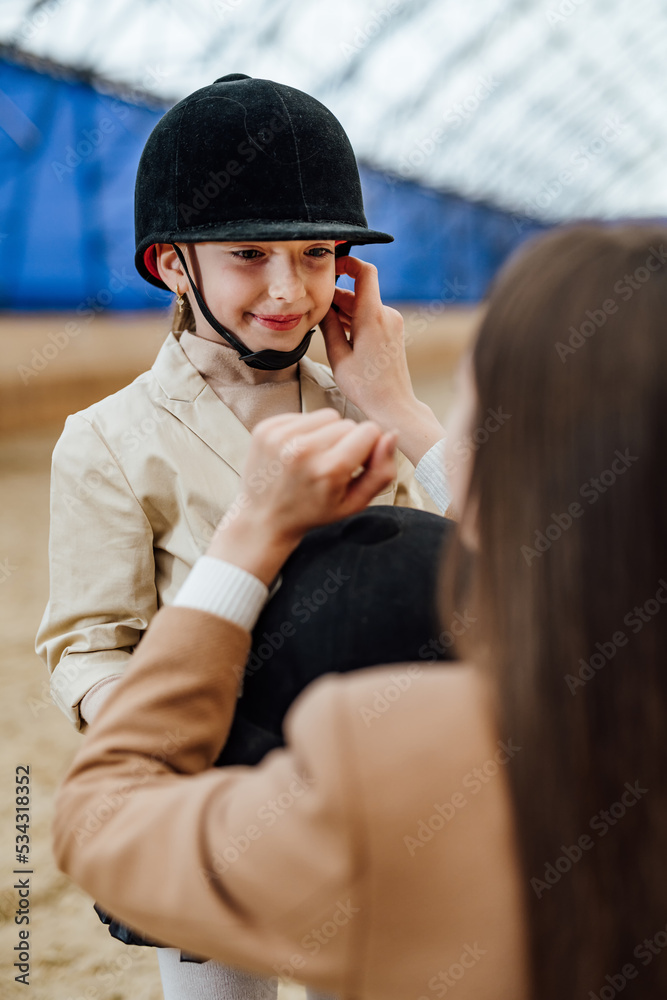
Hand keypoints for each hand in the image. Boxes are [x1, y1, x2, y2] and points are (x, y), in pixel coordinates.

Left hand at [206, 408, 397, 583]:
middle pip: (348, 423)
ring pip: (327, 415)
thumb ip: (381, 472)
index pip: (369, 430)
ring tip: (313, 459)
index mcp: (328, 469)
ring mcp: (281, 436)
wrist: (262, 518)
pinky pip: (303, 415)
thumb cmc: (311, 512)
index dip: (368, 447)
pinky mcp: (266, 428)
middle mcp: (303, 449)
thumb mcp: (354, 503)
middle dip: (346, 442)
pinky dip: (305, 431)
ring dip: (326, 433)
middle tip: (329, 467)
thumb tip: (391, 435)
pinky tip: (296, 453)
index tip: (354, 465)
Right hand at [320, 257, 443, 465]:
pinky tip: (340, 335)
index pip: (365, 273)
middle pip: (358, 293)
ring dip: (344, 311)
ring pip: (363, 306)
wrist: (394, 404)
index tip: (332, 264)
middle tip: (315, 311)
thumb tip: (321, 305)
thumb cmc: (366, 386)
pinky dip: (354, 320)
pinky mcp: (393, 331)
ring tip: (325, 327)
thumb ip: (329, 325)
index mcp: (373, 317)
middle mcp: (386, 315)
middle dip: (336, 298)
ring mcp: (392, 323)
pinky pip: (370, 316)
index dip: (349, 262)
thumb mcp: (338, 356)